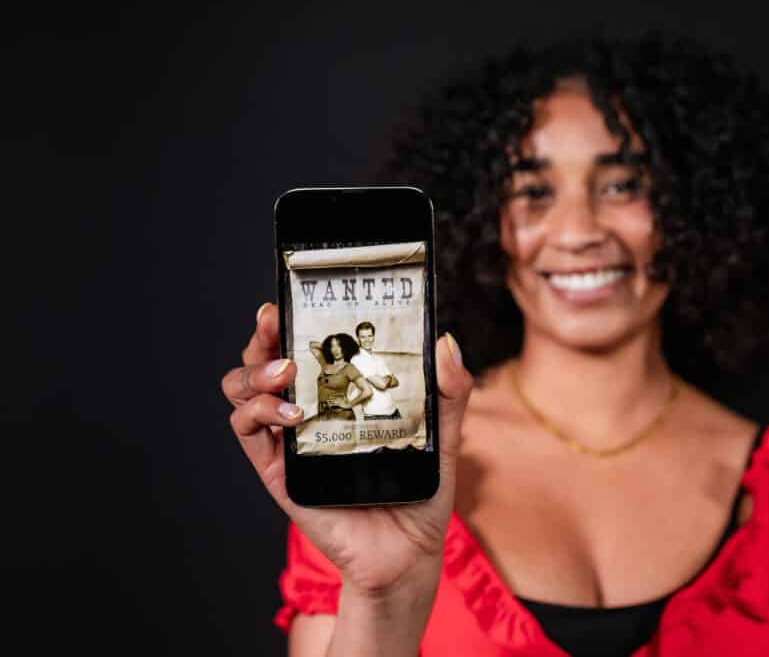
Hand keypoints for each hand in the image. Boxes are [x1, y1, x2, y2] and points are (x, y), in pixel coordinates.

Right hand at [221, 304, 472, 603]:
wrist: (408, 552)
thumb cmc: (420, 490)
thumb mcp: (444, 433)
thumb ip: (449, 391)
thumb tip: (446, 342)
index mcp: (341, 393)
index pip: (307, 345)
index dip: (294, 316)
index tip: (296, 292)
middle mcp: (309, 410)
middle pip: (265, 359)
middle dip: (263, 333)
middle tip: (277, 320)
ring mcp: (289, 440)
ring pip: (243, 390)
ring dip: (254, 371)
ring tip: (286, 372)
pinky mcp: (278, 471)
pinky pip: (247, 434)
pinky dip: (258, 414)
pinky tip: (292, 416)